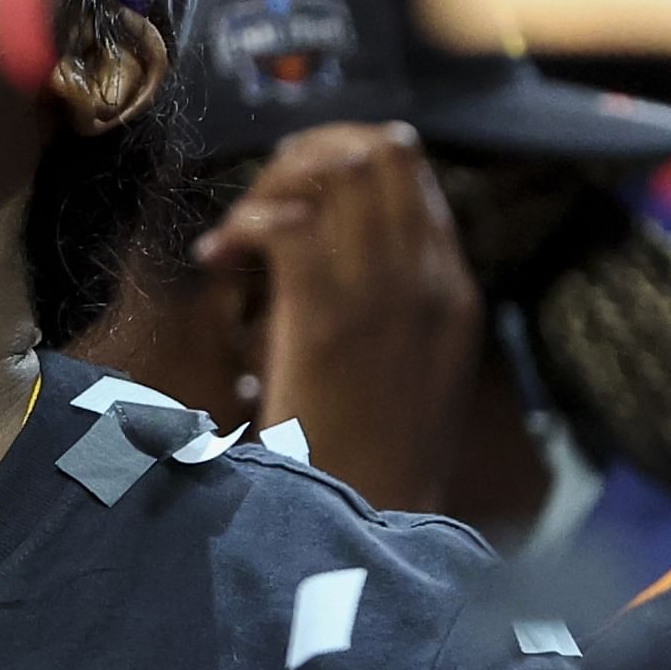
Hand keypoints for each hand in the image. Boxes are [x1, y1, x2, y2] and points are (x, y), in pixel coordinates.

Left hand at [193, 123, 479, 513]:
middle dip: (304, 154)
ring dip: (272, 185)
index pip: (410, 170)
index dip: (339, 158)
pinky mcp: (328, 318)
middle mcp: (425, 276)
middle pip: (377, 150)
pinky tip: (219, 259)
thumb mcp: (407, 369)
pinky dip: (243, 224)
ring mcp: (381, 292)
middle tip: (259, 201)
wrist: (378, 519)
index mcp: (451, 287)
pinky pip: (288, 223)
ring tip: (238, 234)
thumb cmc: (374, 453)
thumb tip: (317, 247)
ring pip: (335, 170)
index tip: (290, 193)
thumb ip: (386, 303)